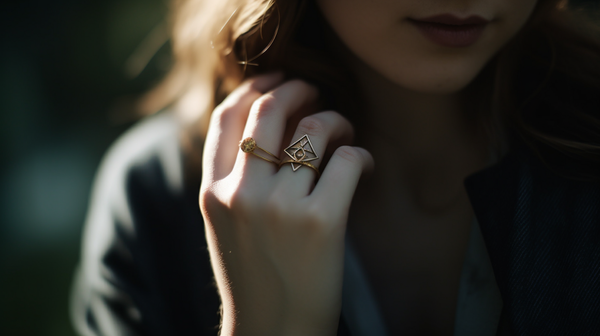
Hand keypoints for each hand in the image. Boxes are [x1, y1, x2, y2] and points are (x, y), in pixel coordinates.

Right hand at [199, 73, 373, 335]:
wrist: (273, 331)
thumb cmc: (255, 276)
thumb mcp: (227, 224)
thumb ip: (235, 177)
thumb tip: (271, 124)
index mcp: (213, 192)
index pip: (229, 116)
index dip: (257, 87)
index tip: (279, 81)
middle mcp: (241, 193)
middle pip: (271, 109)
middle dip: (300, 90)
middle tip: (317, 95)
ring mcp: (279, 206)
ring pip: (314, 128)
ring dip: (337, 121)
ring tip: (344, 133)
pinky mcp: (320, 221)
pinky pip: (348, 159)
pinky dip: (361, 155)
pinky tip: (363, 166)